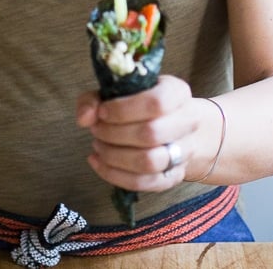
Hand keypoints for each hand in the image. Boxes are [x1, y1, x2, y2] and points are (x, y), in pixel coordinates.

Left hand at [76, 74, 198, 192]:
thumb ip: (96, 98)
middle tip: (96, 129)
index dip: (124, 109)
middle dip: (114, 134)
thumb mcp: (118, 89)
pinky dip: (116, 175)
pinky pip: (146, 183)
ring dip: (115, 156)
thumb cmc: (141, 103)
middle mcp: (187, 122)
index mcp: (177, 92)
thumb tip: (85, 117)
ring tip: (97, 145)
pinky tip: (97, 162)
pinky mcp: (174, 176)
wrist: (174, 125)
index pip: (156, 102)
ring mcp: (183, 152)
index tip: (102, 112)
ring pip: (150, 162)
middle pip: (151, 134)